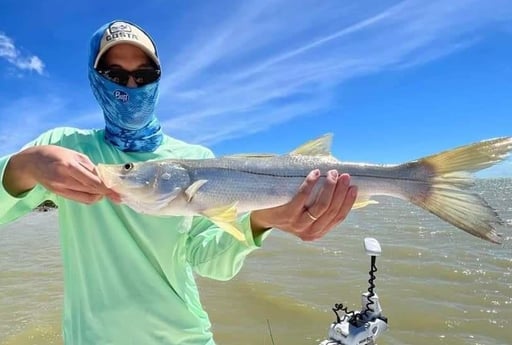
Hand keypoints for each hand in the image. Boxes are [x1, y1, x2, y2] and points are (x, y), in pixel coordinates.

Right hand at [3, 145, 119, 203]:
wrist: (31, 161)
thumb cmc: (56, 154)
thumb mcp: (75, 155)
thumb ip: (90, 167)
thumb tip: (104, 177)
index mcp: (69, 166)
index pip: (92, 181)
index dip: (106, 188)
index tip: (117, 192)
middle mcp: (64, 179)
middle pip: (91, 191)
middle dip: (106, 193)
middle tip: (118, 194)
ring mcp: (60, 188)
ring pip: (87, 197)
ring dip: (99, 195)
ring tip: (107, 191)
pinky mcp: (59, 194)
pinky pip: (80, 199)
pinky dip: (91, 196)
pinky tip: (96, 192)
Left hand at [250, 170, 357, 240]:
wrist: (261, 215)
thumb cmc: (287, 209)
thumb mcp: (305, 213)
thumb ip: (320, 205)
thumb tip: (339, 184)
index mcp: (318, 232)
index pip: (338, 218)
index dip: (348, 202)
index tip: (354, 187)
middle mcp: (309, 232)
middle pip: (331, 210)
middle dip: (341, 191)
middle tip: (344, 176)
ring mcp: (298, 225)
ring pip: (321, 206)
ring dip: (329, 188)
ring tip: (332, 173)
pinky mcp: (287, 215)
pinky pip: (303, 197)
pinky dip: (311, 184)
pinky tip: (315, 173)